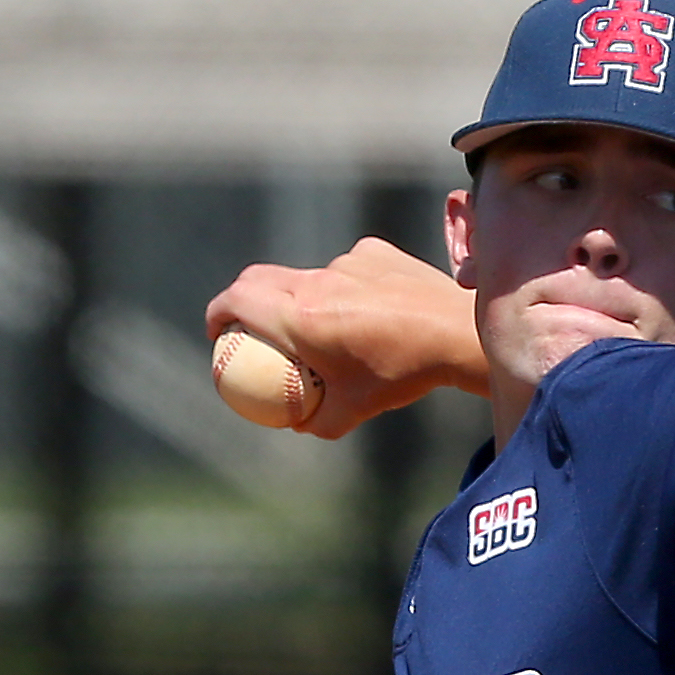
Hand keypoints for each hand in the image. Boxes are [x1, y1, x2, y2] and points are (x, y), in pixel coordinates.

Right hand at [202, 239, 487, 438]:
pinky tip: (373, 314)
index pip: (237, 300)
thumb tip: (296, 423)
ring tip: (336, 333)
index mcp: (300, 317)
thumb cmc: (402, 375)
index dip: (217, 313)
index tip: (217, 333)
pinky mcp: (373, 251)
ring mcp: (346, 261)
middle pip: (260, 279)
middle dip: (244, 300)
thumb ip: (315, 421)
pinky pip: (346, 270)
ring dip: (308, 300)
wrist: (457, 333)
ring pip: (309, 277)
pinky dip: (347, 290)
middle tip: (249, 327)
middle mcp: (316, 281)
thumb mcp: (354, 411)